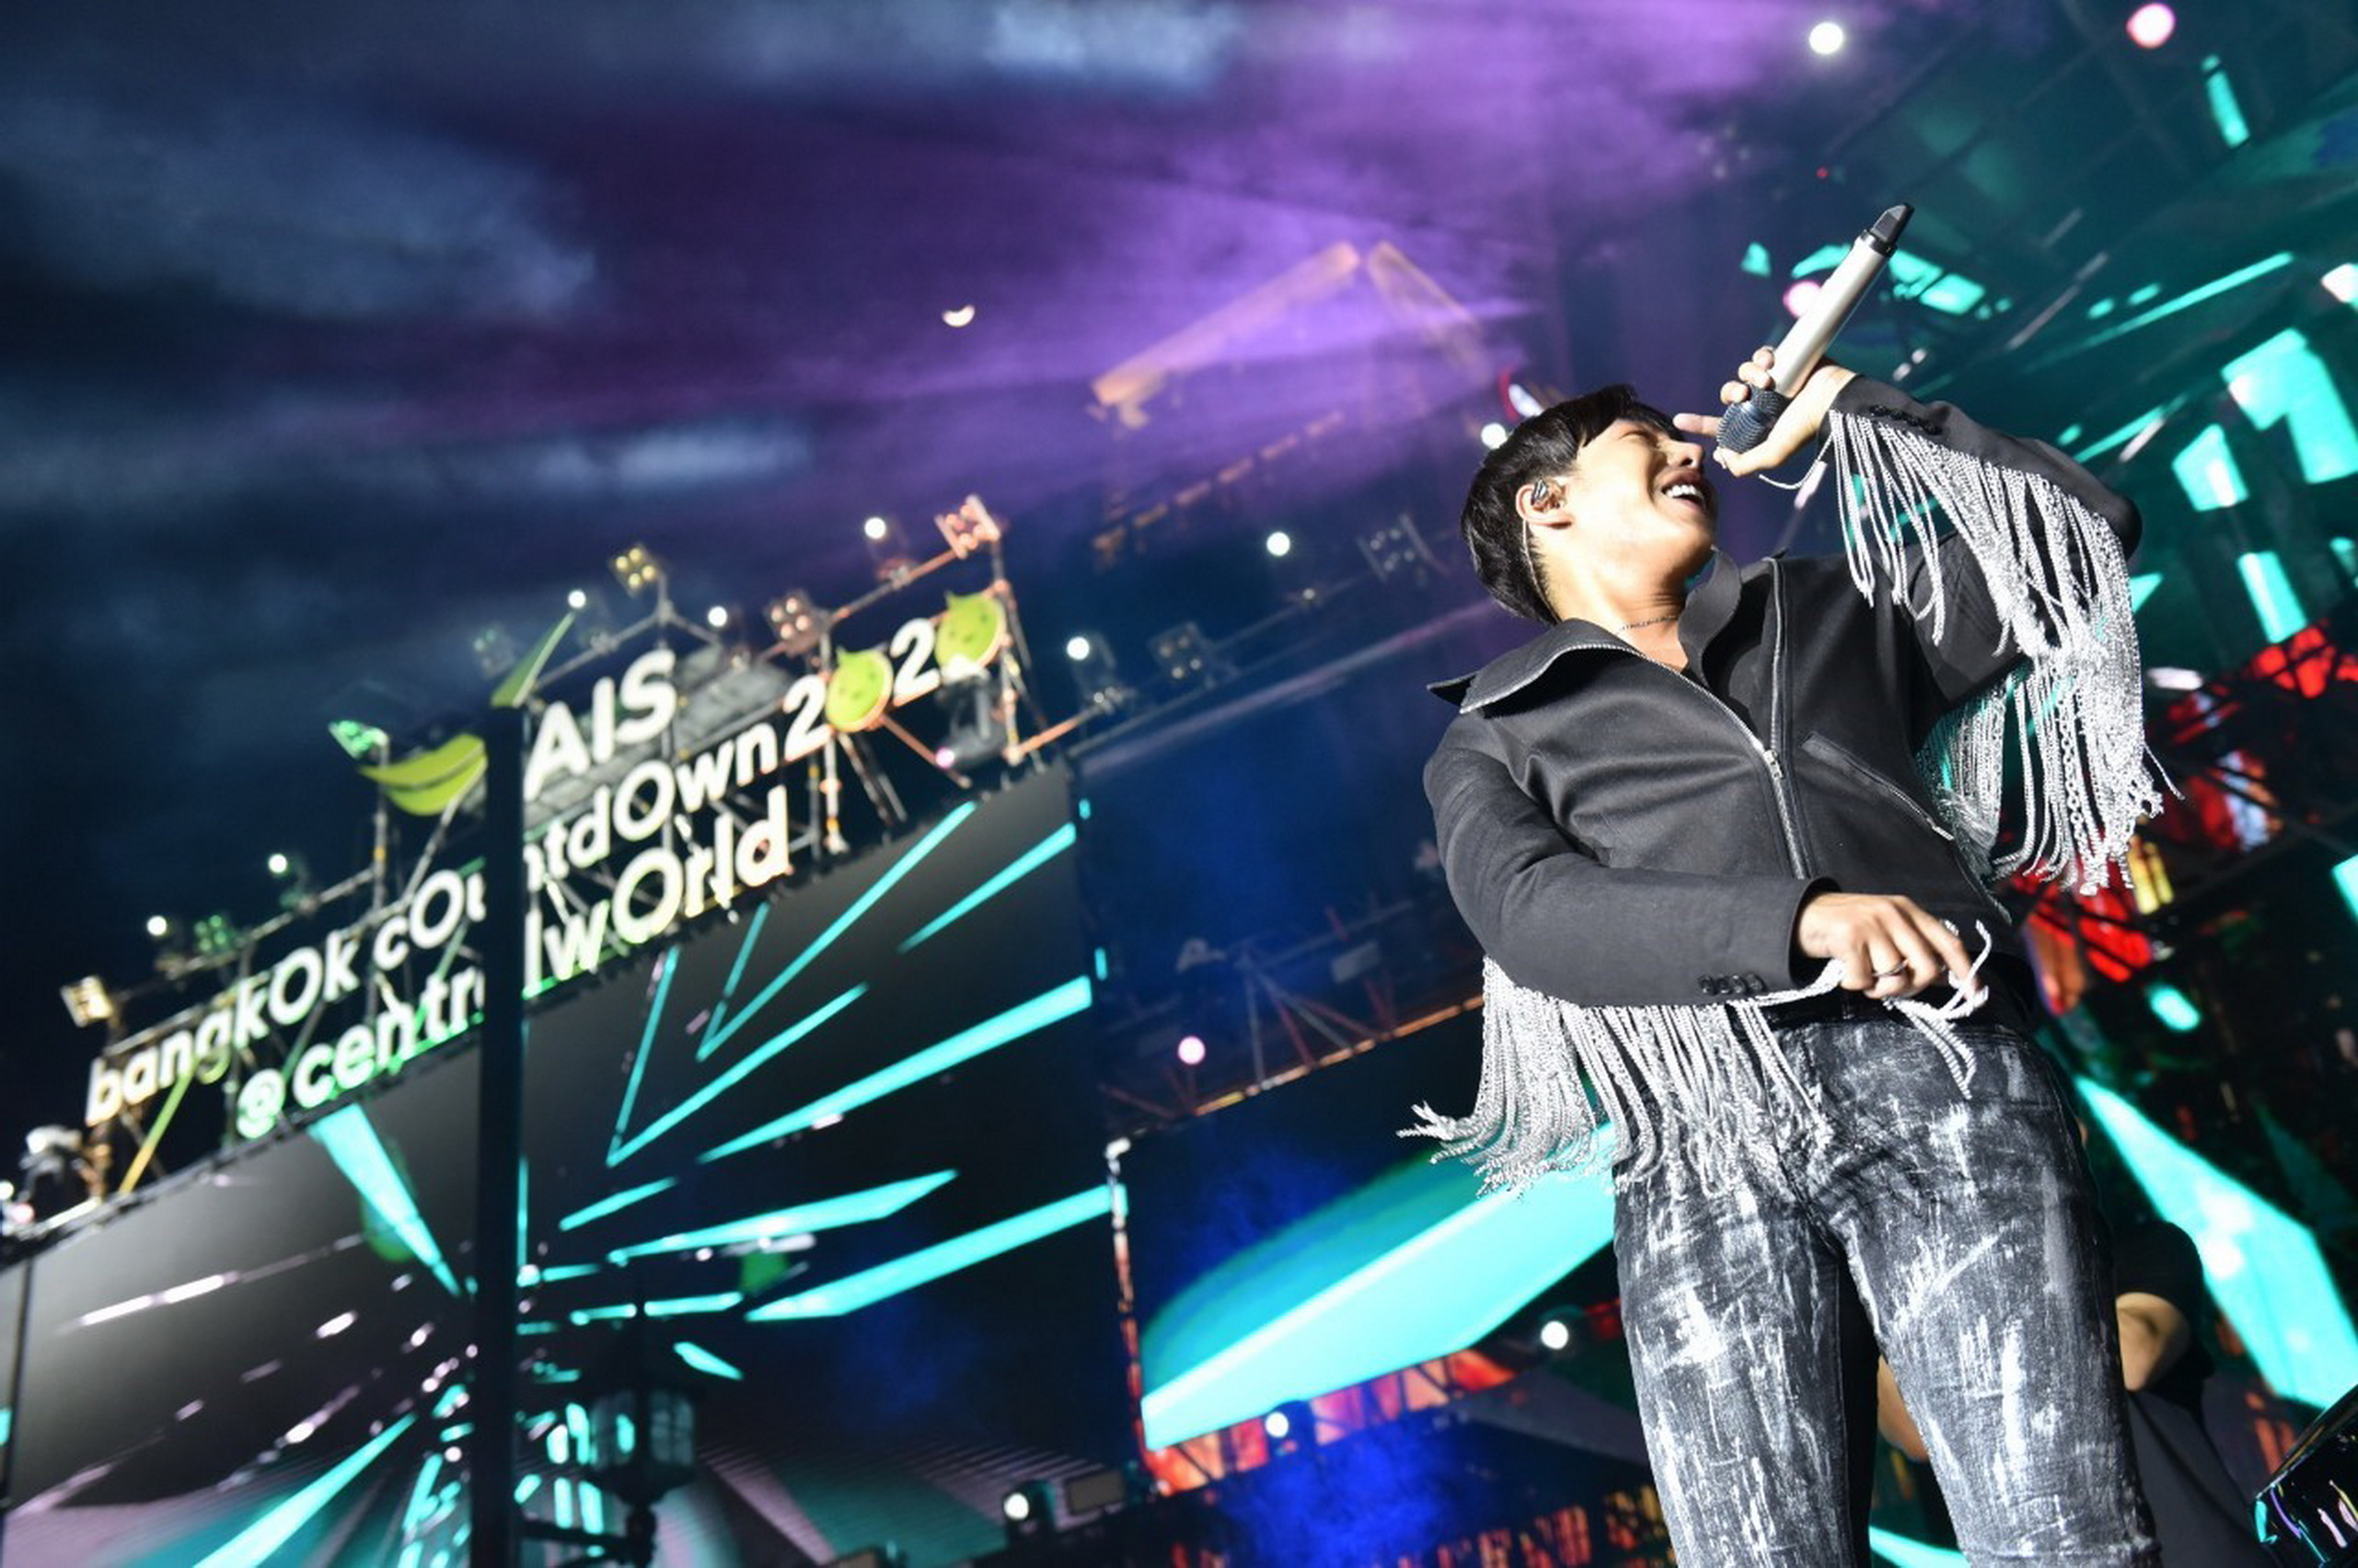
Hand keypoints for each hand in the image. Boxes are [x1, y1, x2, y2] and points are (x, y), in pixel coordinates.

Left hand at [1671, 347, 1855, 476]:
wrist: (1833, 400)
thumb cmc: (1804, 429)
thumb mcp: (1771, 456)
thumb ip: (1744, 464)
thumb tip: (1721, 458)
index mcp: (1756, 426)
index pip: (1721, 425)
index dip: (1700, 423)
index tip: (1677, 419)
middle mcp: (1761, 404)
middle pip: (1728, 394)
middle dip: (1730, 392)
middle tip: (1743, 395)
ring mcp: (1772, 383)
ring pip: (1743, 373)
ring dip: (1749, 373)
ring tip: (1767, 379)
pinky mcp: (1783, 362)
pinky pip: (1761, 355)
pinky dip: (1761, 356)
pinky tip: (1770, 361)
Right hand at [1795, 891, 1980, 1000]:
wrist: (1802, 913)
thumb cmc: (1847, 927)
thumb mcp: (1886, 929)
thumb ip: (1914, 947)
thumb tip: (1945, 977)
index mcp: (1909, 910)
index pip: (1948, 942)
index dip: (1965, 970)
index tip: (1975, 994)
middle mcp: (1894, 914)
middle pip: (1926, 968)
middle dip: (1911, 988)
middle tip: (1889, 988)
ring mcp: (1872, 924)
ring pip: (1895, 977)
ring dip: (1878, 989)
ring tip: (1863, 976)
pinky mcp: (1849, 937)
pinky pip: (1864, 980)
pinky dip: (1853, 984)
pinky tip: (1845, 972)